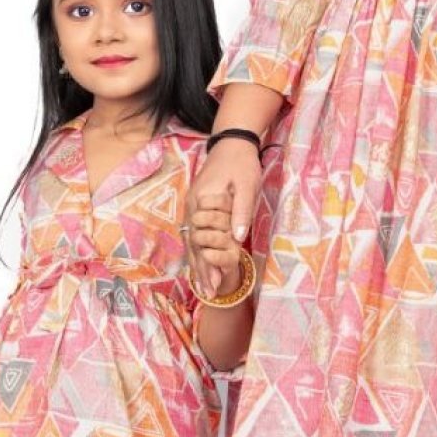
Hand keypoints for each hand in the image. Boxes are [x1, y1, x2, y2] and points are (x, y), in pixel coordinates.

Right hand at [186, 138, 262, 297]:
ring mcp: (191, 207)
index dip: (208, 262)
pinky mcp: (196, 207)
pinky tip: (201, 265)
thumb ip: (240, 211)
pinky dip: (196, 251)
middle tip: (210, 293)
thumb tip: (237, 237)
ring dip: (198, 264)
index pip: (202, 239)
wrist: (231, 143)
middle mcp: (192, 207)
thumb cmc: (241, 164)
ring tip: (204, 286)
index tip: (216, 281)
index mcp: (202, 202)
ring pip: (191, 241)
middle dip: (202, 270)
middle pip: (193, 244)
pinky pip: (193, 234)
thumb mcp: (246, 185)